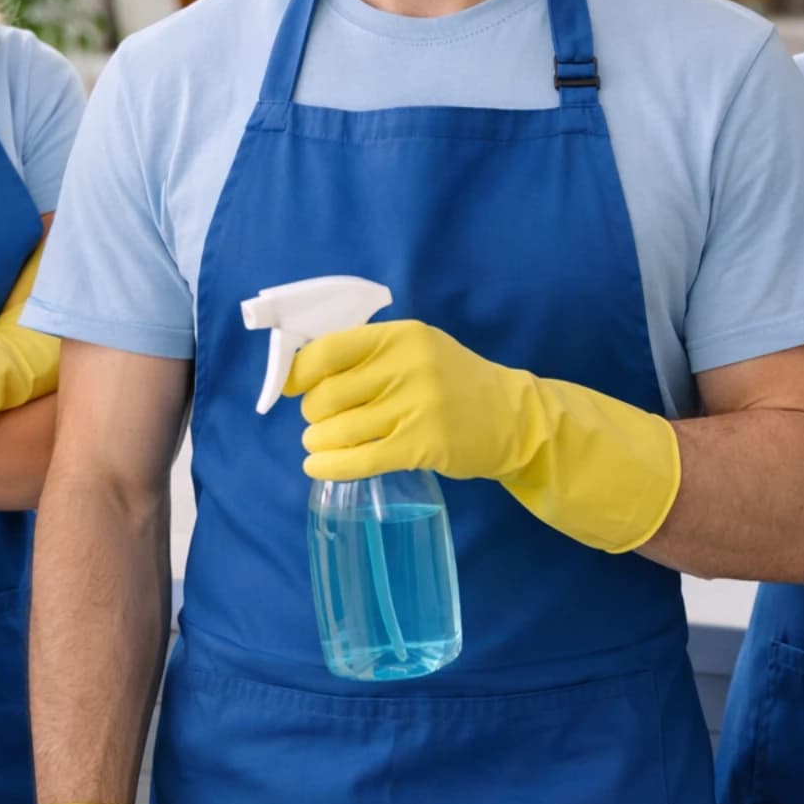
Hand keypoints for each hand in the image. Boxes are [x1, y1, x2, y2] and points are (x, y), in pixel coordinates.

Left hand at [285, 319, 678, 552]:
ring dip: (318, 442)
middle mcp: (408, 366)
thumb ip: (369, 355)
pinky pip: (361, 459)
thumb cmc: (455, 383)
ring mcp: (418, 406)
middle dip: (313, 414)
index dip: (298, 372)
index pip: (328, 350)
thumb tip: (302, 372)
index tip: (288, 388)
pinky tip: (317, 467)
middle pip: (328, 395)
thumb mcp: (418, 349)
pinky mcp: (424, 445)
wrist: (515, 418)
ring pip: (340, 429)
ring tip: (317, 445)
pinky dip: (331, 466)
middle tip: (318, 422)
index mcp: (401, 335)